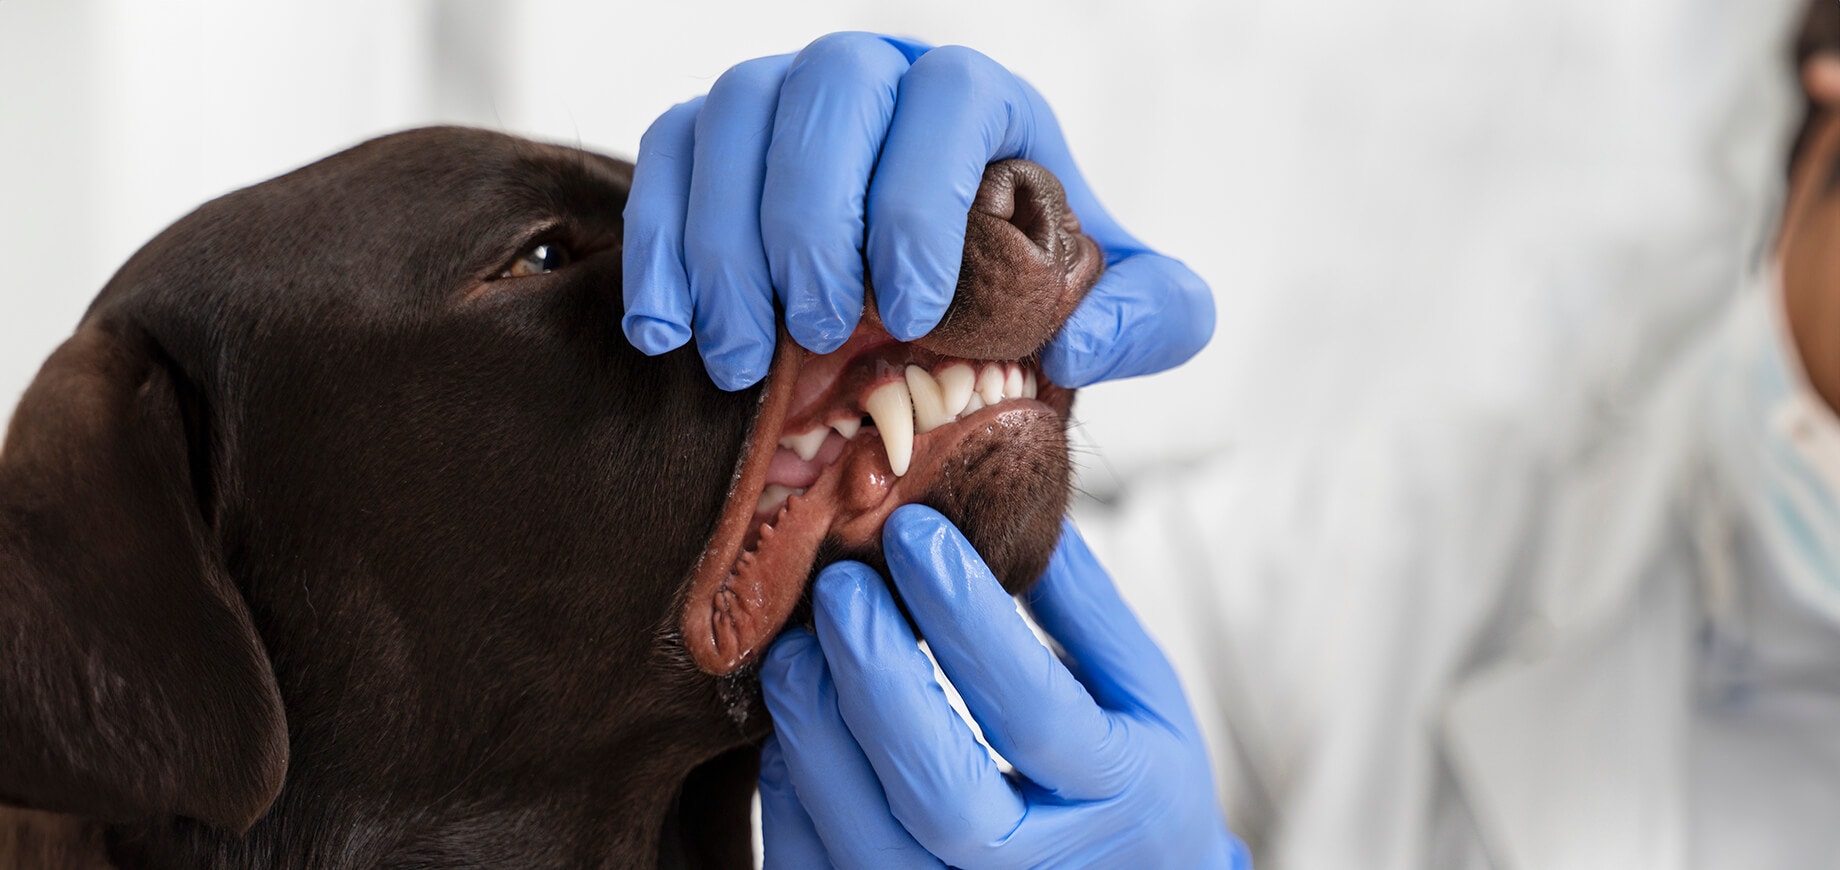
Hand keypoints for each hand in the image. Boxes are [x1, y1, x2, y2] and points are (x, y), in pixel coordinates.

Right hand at [622, 33, 1214, 390]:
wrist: (947, 296)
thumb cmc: (1033, 287)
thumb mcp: (1124, 304)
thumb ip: (1151, 316)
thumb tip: (1081, 343)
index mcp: (980, 97)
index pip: (948, 100)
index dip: (922, 194)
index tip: (915, 308)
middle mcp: (878, 75)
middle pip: (827, 93)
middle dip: (814, 219)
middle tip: (823, 333)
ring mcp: (785, 94)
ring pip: (733, 115)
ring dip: (725, 242)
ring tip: (743, 361)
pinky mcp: (713, 136)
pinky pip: (666, 153)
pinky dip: (656, 242)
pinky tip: (666, 332)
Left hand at [757, 505, 1248, 867]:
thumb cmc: (1134, 783)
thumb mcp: (1144, 695)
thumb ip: (1086, 611)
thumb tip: (1015, 501)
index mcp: (1118, 795)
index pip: (1032, 708)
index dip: (967, 617)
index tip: (914, 530)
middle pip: (942, 795)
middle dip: (877, 680)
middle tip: (839, 585)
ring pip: (869, 847)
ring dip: (817, 738)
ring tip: (796, 649)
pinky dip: (793, 803)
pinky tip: (792, 729)